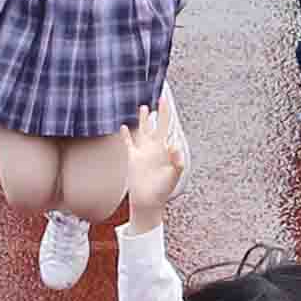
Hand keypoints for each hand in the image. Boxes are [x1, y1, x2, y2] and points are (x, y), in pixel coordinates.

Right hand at [119, 99, 185, 225]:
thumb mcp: (173, 176)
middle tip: (162, 98)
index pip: (168, 127)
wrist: (149, 202)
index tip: (167, 102)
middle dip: (160, 112)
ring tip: (144, 107)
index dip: (168, 116)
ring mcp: (144, 152)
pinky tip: (123, 127)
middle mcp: (155, 148)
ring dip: (144, 120)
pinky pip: (129, 143)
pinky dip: (126, 135)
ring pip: (144, 131)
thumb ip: (177, 161)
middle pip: (158, 125)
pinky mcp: (133, 158)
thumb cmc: (163, 190)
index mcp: (166, 149)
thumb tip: (175, 145)